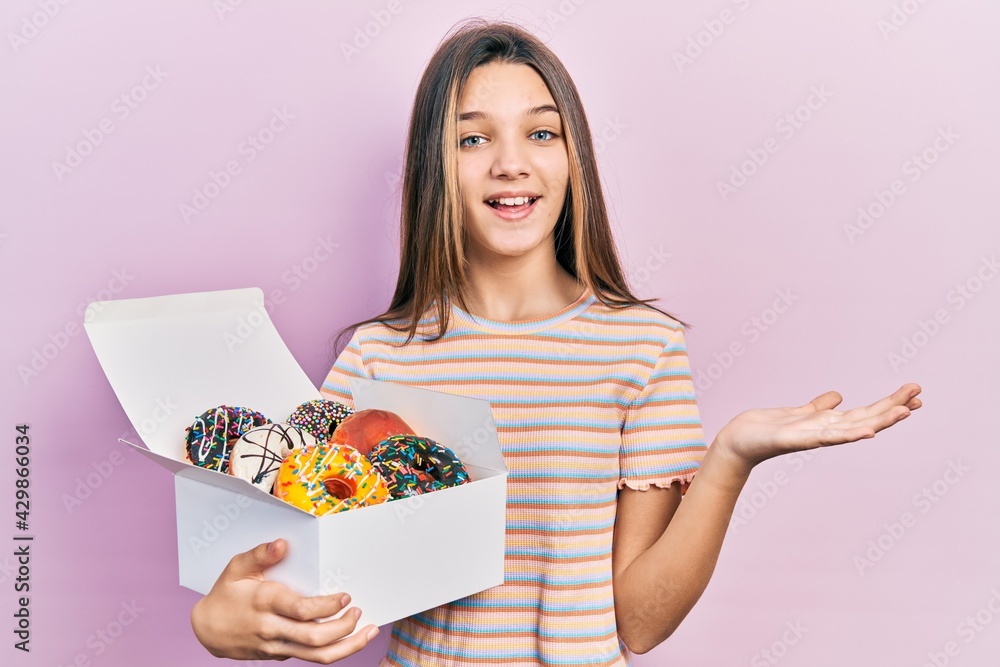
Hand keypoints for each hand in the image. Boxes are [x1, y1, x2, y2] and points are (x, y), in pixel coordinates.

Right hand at [190, 539, 378, 662]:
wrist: (207, 629)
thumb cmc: (226, 593)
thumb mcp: (236, 567)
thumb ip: (260, 554)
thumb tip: (282, 544)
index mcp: (265, 603)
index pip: (302, 611)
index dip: (327, 607)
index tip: (346, 597)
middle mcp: (272, 629)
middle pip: (315, 638)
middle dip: (344, 627)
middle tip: (358, 611)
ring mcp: (276, 646)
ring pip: (316, 656)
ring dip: (347, 647)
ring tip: (368, 632)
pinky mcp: (279, 655)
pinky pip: (310, 657)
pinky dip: (333, 649)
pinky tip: (350, 638)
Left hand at [714, 383, 922, 468]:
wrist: (737, 443)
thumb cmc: (764, 430)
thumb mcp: (796, 413)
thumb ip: (818, 407)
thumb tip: (838, 396)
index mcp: (826, 424)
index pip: (865, 413)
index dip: (889, 404)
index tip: (914, 395)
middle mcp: (825, 432)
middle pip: (866, 419)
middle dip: (893, 407)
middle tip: (920, 394)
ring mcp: (812, 437)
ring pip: (852, 429)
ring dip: (880, 421)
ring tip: (904, 412)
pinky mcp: (795, 439)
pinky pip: (825, 438)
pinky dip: (847, 435)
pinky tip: (867, 432)